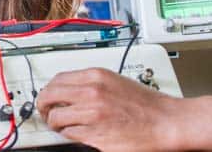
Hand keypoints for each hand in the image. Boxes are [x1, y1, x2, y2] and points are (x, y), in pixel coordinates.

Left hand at [37, 68, 177, 151]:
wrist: (167, 122)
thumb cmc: (147, 105)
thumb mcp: (115, 82)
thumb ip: (91, 84)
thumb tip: (70, 90)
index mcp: (95, 76)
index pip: (56, 80)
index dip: (49, 91)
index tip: (48, 97)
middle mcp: (90, 92)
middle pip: (49, 97)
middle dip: (44, 106)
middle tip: (47, 113)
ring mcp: (91, 114)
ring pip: (56, 118)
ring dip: (57, 123)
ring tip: (64, 126)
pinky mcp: (95, 135)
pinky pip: (69, 134)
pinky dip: (71, 135)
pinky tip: (79, 133)